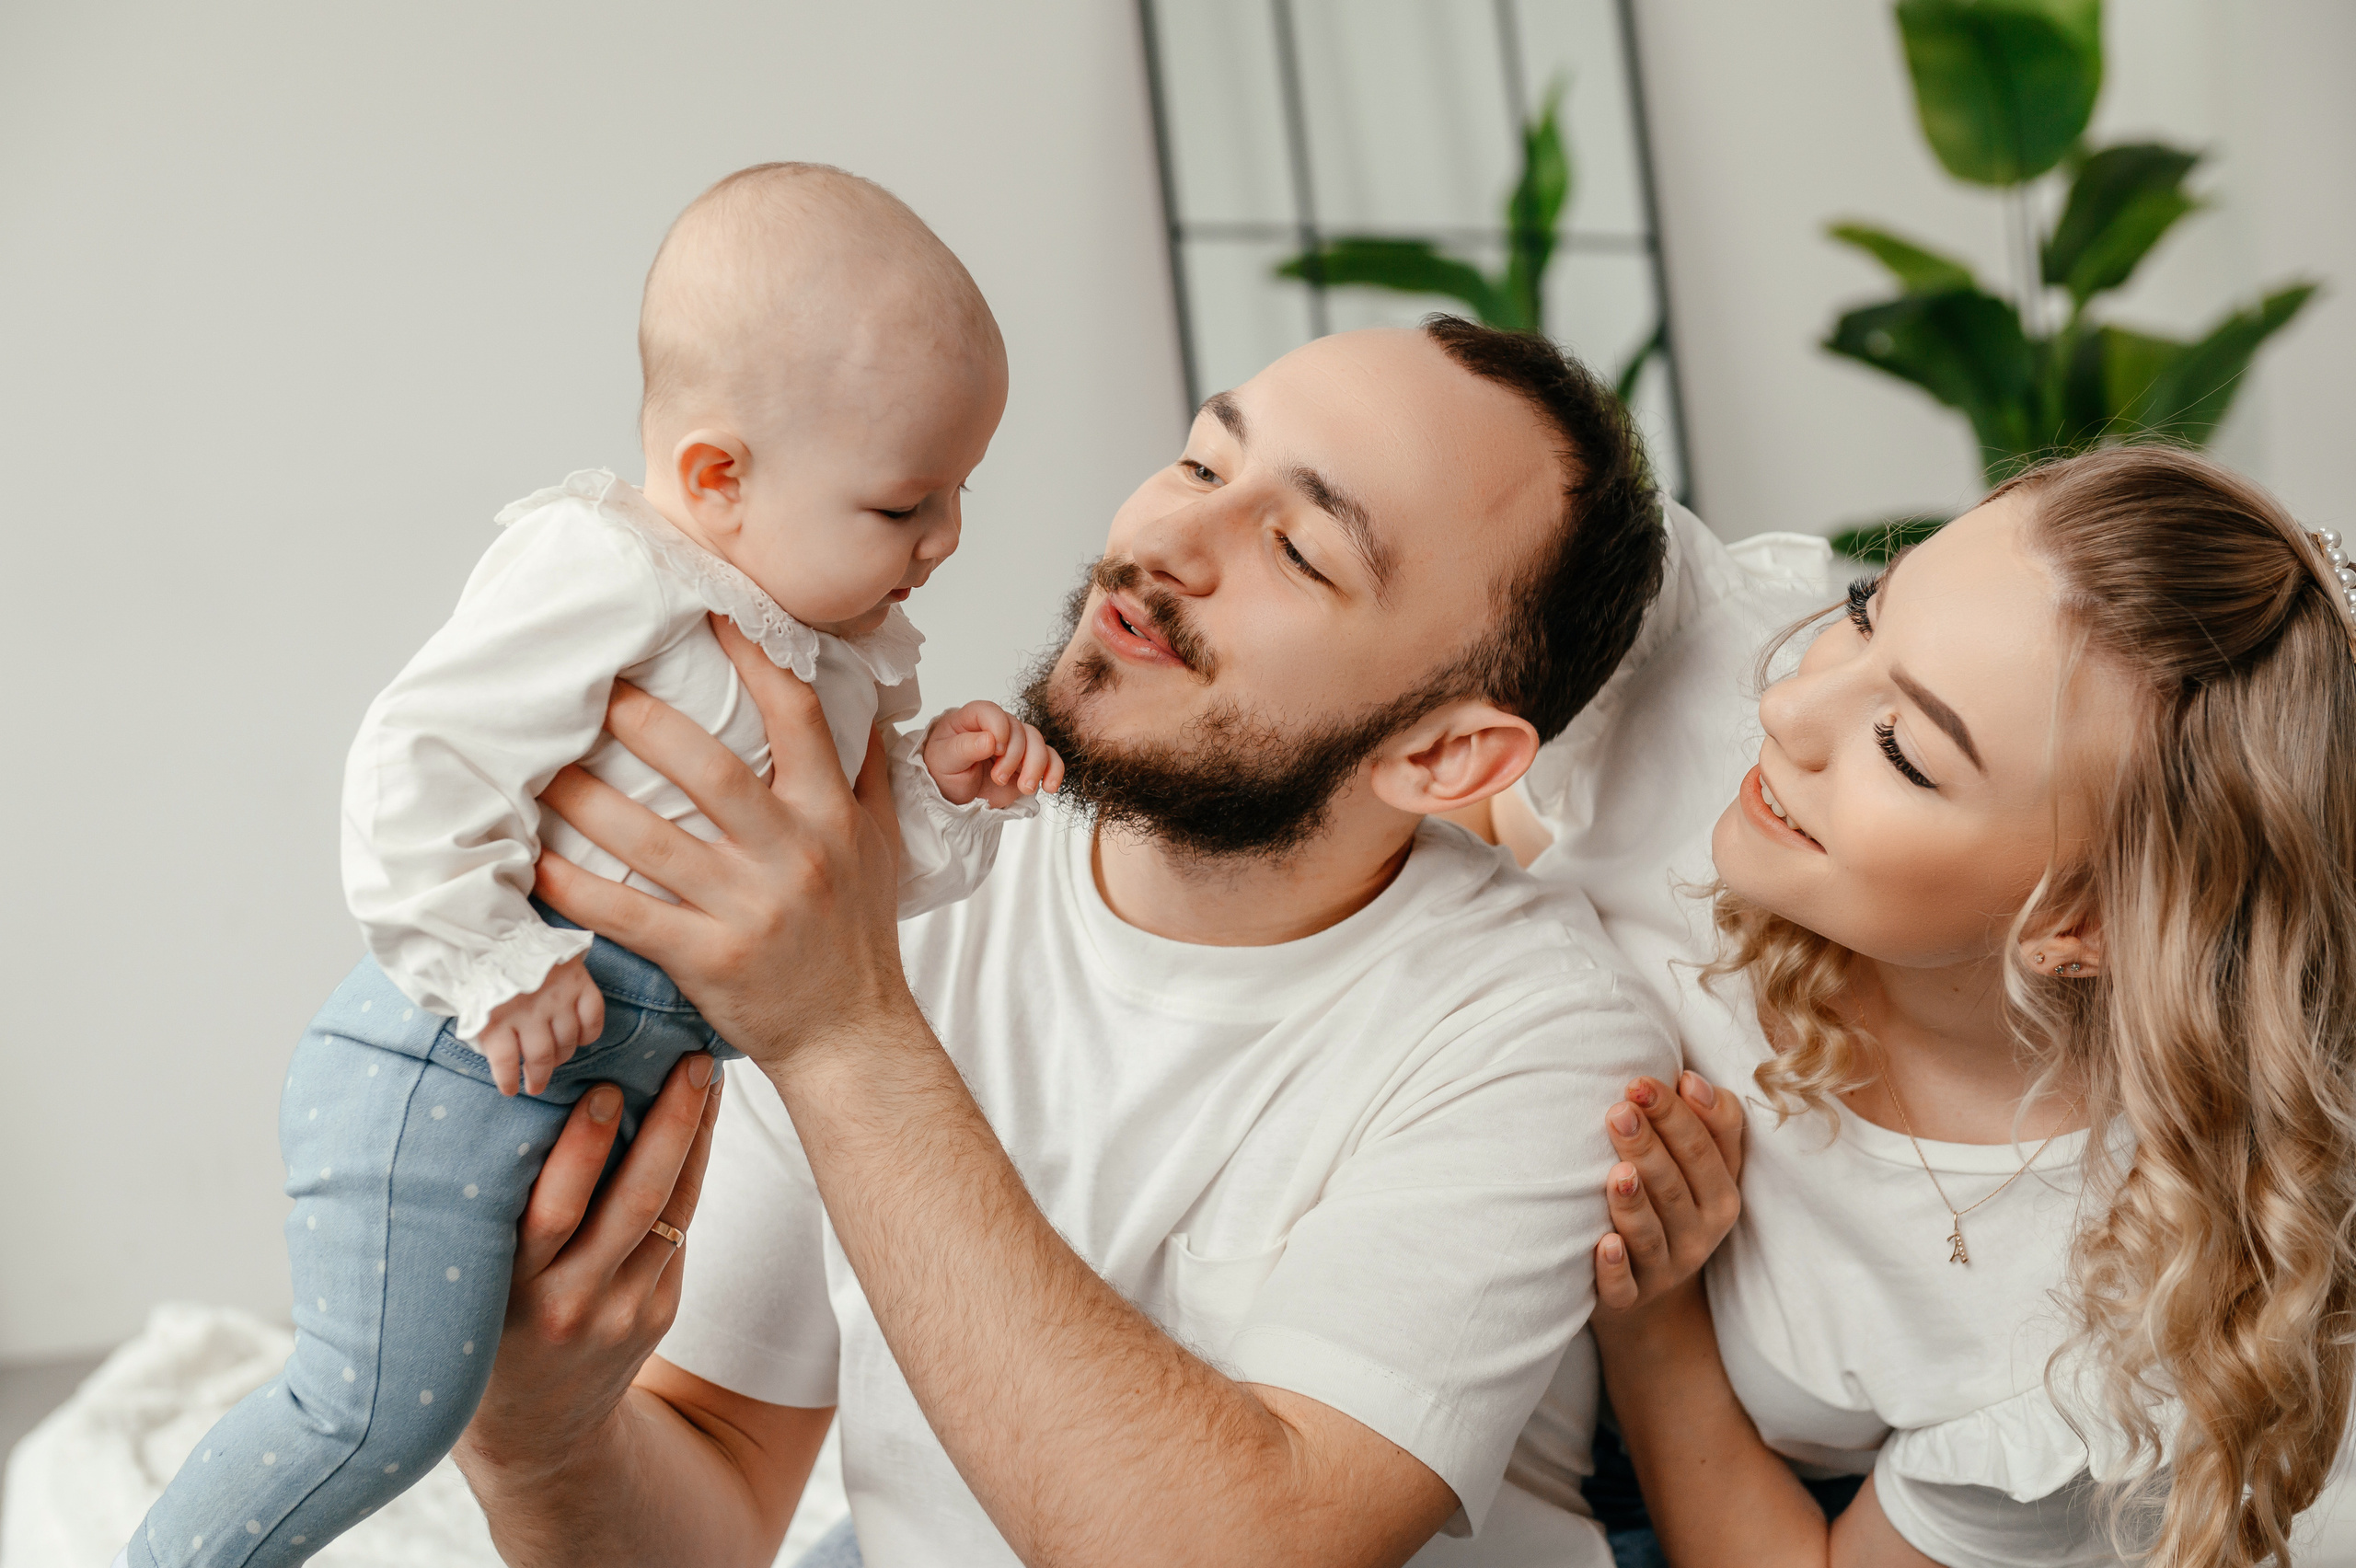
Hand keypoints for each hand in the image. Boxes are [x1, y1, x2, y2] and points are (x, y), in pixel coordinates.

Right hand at [456, 1054, 720, 1494]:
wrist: (535, 1436)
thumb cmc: (485, 1328)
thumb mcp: (469, 1282)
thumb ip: (495, 1215)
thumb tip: (534, 1101)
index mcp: (509, 1291)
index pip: (551, 1213)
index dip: (581, 1151)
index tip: (602, 1089)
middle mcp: (571, 1302)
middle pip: (634, 1203)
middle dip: (669, 1127)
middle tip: (690, 1062)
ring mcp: (623, 1311)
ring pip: (672, 1211)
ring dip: (695, 1138)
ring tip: (706, 1075)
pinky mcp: (658, 1314)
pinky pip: (680, 1229)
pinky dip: (690, 1172)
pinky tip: (698, 1122)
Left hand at [475, 957, 605, 1096]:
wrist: (501, 933)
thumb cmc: (483, 974)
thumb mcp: (472, 1004)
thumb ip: (486, 1032)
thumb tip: (502, 1062)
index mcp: (496, 1017)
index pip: (506, 1063)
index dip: (509, 1082)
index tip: (512, 1090)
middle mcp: (528, 1011)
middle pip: (541, 1056)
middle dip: (539, 1077)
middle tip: (537, 1085)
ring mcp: (557, 997)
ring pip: (568, 1041)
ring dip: (563, 1056)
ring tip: (556, 1059)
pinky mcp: (579, 983)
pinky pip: (593, 1018)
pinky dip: (590, 1033)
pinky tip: (581, 1038)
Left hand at [533, 614, 917, 1074]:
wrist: (852, 1037)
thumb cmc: (859, 938)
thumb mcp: (880, 847)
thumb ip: (864, 773)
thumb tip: (860, 702)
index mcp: (831, 817)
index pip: (797, 718)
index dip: (756, 658)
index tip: (714, 610)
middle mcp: (793, 854)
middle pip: (709, 769)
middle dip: (644, 721)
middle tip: (593, 686)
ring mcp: (748, 908)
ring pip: (651, 839)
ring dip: (586, 799)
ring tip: (541, 766)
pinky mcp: (707, 957)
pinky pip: (626, 913)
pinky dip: (574, 887)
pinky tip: (534, 862)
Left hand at [922, 700, 1063, 808]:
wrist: (953, 796)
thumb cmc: (943, 772)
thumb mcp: (945, 761)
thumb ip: (965, 748)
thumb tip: (989, 740)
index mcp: (971, 719)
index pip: (990, 711)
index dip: (998, 727)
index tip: (995, 750)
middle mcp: (997, 727)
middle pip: (1018, 730)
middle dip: (1013, 757)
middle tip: (998, 779)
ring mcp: (1015, 744)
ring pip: (1038, 742)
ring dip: (1035, 765)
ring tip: (1025, 788)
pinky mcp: (1028, 762)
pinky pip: (1050, 758)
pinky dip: (1054, 771)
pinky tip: (1049, 786)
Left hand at [1594, 1071, 1745, 1319]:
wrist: (1654, 1298)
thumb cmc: (1673, 1205)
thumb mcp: (1703, 1168)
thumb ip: (1709, 1122)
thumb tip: (1690, 1078)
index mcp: (1721, 1196)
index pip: (1702, 1149)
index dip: (1673, 1114)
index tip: (1638, 1081)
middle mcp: (1699, 1234)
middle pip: (1674, 1186)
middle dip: (1649, 1146)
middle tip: (1619, 1111)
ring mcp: (1665, 1269)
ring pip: (1651, 1234)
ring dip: (1634, 1204)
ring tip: (1617, 1174)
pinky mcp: (1630, 1299)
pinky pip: (1624, 1287)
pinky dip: (1615, 1268)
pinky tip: (1604, 1244)